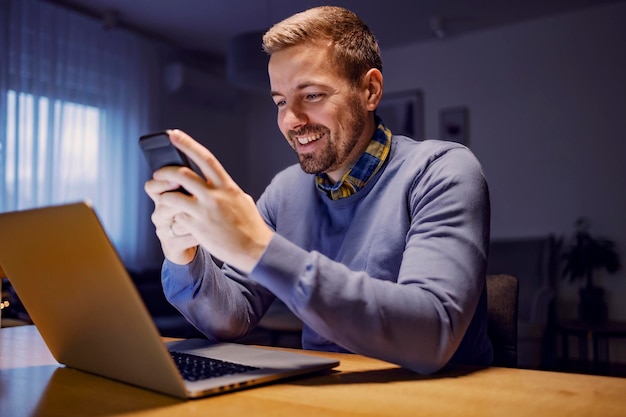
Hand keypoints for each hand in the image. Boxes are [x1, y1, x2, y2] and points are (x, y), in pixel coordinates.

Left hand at [145, 129, 273, 271]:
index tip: (173, 135)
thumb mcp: (241, 200)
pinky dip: (174, 216)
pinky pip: (176, 216)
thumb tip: (214, 181)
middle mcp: (215, 196)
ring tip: (164, 198)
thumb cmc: (250, 225)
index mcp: (227, 186)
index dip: (187, 144)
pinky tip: (179, 220)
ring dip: (164, 196)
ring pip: (172, 196)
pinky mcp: (197, 227)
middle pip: (182, 175)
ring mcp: (204, 212)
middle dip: (165, 171)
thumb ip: (226, 189)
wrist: (255, 250)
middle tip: (159, 173)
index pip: (205, 159)